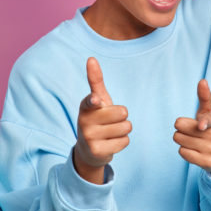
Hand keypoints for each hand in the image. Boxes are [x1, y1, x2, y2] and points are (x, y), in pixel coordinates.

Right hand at [74, 57, 130, 183]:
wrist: (88, 149)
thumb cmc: (97, 118)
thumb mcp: (97, 100)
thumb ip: (95, 80)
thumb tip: (91, 58)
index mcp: (85, 106)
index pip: (91, 101)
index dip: (95, 101)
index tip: (96, 100)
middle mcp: (84, 121)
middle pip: (123, 113)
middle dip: (123, 117)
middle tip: (110, 122)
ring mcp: (89, 138)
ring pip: (126, 127)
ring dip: (123, 130)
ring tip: (110, 132)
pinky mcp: (97, 151)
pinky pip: (125, 141)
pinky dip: (122, 142)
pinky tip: (110, 142)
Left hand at [173, 79, 210, 179]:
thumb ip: (205, 97)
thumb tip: (202, 81)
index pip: (210, 119)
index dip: (204, 122)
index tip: (200, 125)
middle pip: (182, 129)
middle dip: (181, 128)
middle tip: (191, 130)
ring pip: (180, 140)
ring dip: (181, 139)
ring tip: (192, 139)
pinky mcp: (207, 163)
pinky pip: (183, 153)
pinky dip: (183, 150)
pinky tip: (192, 149)